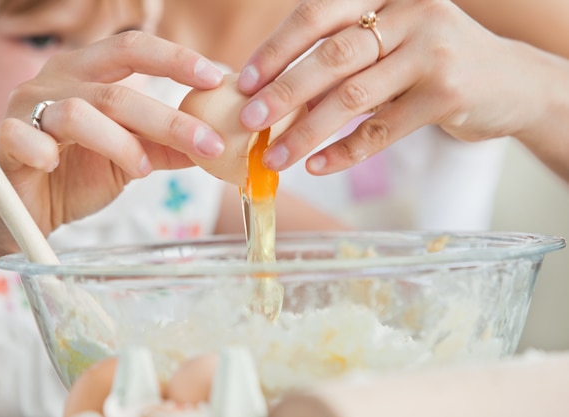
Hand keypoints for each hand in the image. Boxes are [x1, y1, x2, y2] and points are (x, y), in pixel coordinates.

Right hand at [0, 31, 224, 233]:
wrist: (27, 211)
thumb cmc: (77, 176)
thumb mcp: (131, 158)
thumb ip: (165, 147)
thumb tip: (217, 142)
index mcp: (88, 74)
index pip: (133, 49)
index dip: (175, 59)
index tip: (216, 78)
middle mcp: (57, 82)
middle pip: (116, 88)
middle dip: (169, 119)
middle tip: (209, 144)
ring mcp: (27, 110)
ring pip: (78, 113)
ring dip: (120, 144)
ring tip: (142, 170)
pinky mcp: (4, 142)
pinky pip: (21, 138)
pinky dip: (42, 150)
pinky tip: (54, 164)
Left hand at [236, 0, 540, 174]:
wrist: (510, 82)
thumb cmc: (433, 61)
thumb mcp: (391, 44)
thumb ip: (344, 58)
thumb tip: (279, 94)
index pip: (317, 15)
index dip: (276, 50)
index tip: (244, 82)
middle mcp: (412, 12)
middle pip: (332, 55)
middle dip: (284, 91)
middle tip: (249, 120)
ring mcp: (433, 51)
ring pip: (354, 96)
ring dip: (307, 131)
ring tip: (275, 156)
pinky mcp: (448, 94)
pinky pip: (383, 130)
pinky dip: (346, 152)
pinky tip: (318, 167)